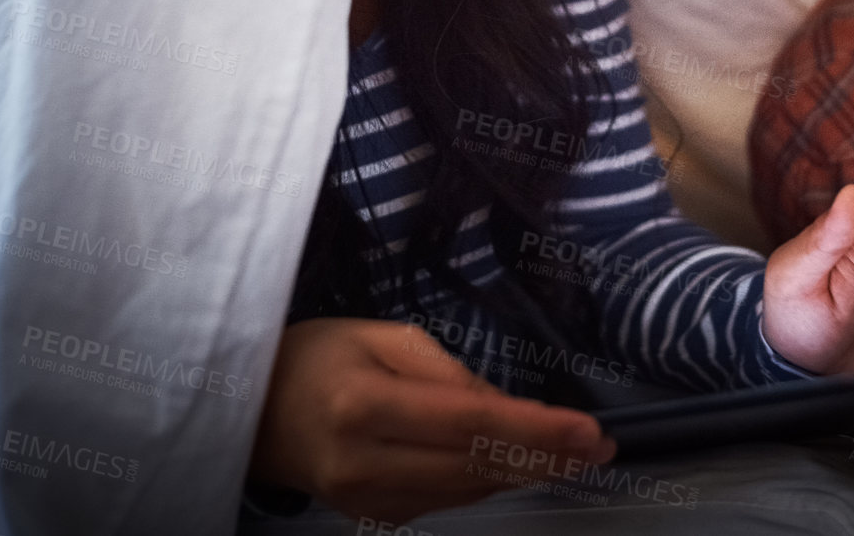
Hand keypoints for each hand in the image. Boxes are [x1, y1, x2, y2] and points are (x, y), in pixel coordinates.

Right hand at [249, 318, 615, 523]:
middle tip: (601, 447)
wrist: (252, 414)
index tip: (588, 429)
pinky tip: (522, 464)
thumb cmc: (318, 358)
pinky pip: (447, 500)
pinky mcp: (374, 517)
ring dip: (527, 472)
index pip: (470, 423)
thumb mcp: (378, 336)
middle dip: (546, 457)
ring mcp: (368, 501)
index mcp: (364, 408)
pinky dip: (489, 480)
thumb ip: (442, 368)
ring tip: (579, 454)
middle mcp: (366, 465)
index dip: (535, 430)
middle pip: (476, 466)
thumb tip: (500, 405)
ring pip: (468, 490)